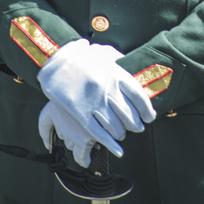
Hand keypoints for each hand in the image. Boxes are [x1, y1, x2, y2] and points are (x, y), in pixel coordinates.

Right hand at [37, 39, 155, 155]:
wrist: (54, 60)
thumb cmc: (78, 55)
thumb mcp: (101, 53)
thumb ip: (116, 59)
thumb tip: (127, 61)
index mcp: (116, 74)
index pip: (139, 97)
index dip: (146, 110)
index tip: (149, 116)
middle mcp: (108, 89)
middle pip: (129, 115)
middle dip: (135, 124)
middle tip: (137, 128)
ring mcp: (95, 102)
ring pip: (115, 126)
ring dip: (120, 134)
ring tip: (121, 134)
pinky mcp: (81, 114)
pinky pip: (100, 134)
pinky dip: (110, 144)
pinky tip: (117, 149)